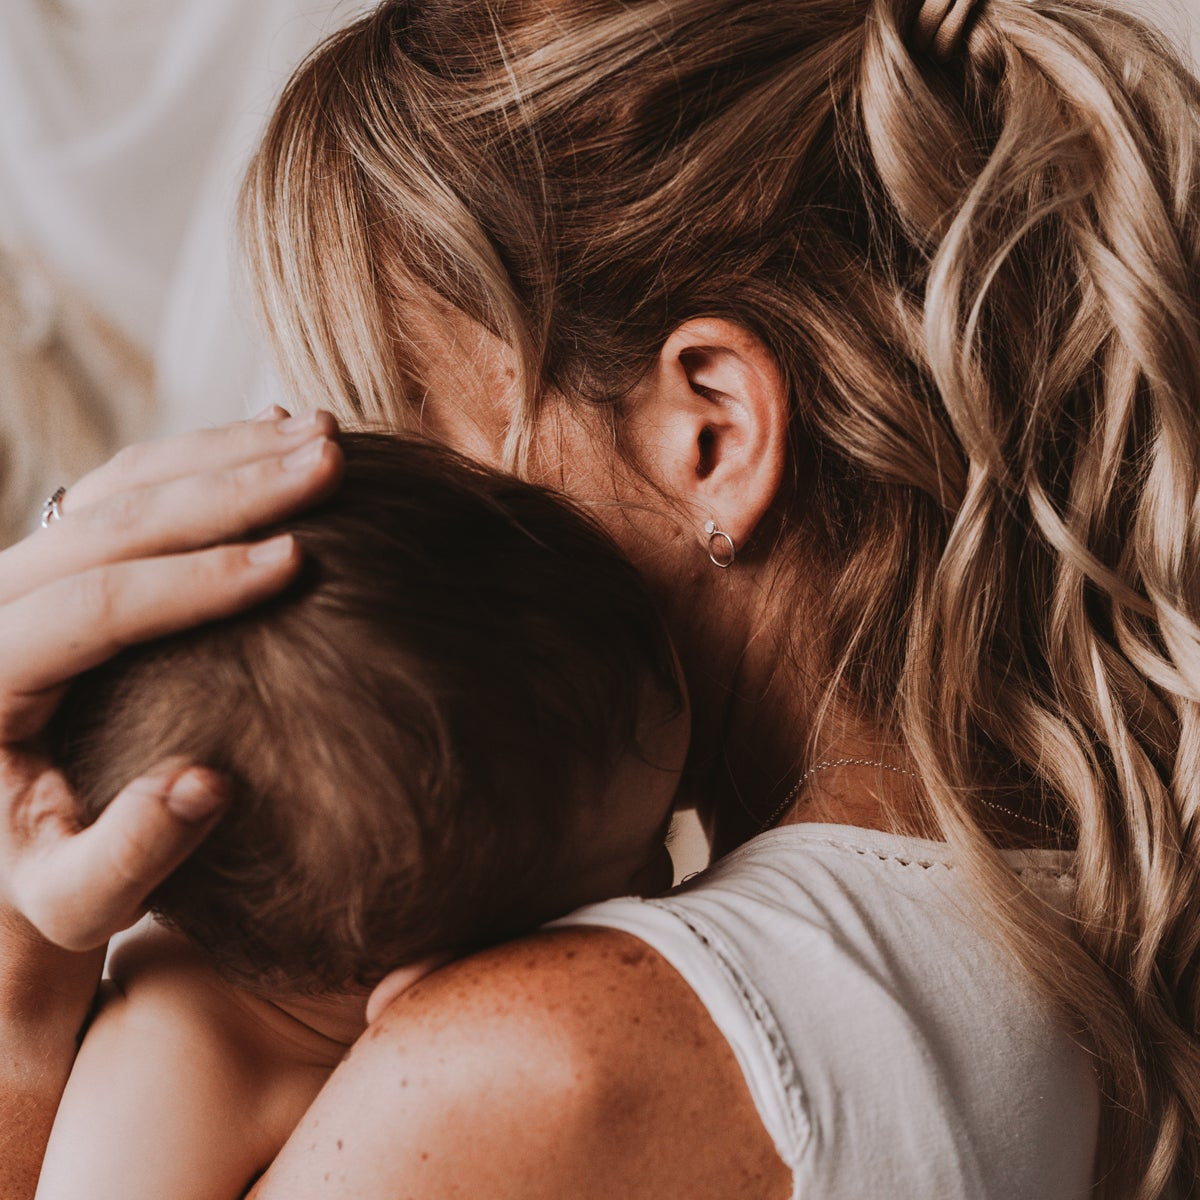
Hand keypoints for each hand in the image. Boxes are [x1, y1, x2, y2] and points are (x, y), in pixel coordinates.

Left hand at [0, 409, 341, 963]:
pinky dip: (208, 453)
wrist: (7, 822)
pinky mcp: (62, 551)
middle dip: (231, 487)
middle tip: (329, 465)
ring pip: (125, 481)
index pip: (96, 603)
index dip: (200, 580)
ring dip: (228, 452)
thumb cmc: (44, 867)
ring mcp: (26, 565)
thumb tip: (208, 785)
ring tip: (323, 437)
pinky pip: (132, 481)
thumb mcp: (74, 900)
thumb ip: (127, 856)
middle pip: (114, 518)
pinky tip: (275, 432)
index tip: (299, 561)